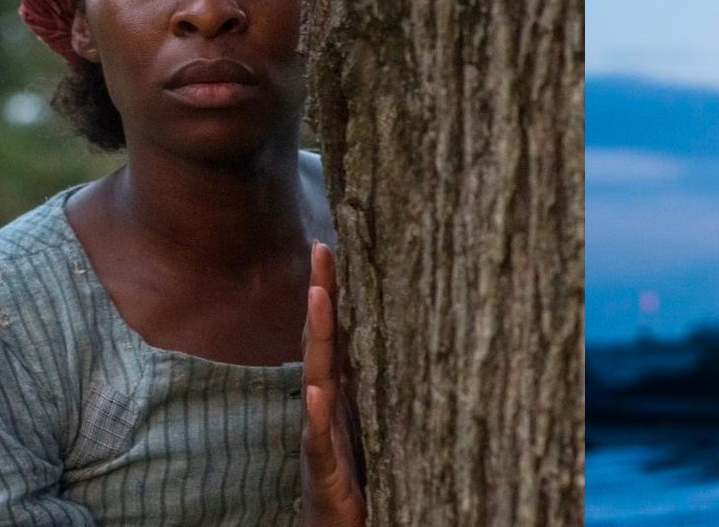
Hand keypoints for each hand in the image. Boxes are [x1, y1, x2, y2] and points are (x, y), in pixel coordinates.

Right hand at [300, 240, 364, 525]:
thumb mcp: (373, 418)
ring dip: (316, 337)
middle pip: (320, 340)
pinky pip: (318, 438)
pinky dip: (316, 414)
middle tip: (322, 249)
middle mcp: (324, 404)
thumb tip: (402, 332)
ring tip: (318, 297)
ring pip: (316, 377)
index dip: (333, 290)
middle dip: (321, 294)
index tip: (332, 245)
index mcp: (340, 391)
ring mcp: (319, 433)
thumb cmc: (359, 473)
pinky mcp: (323, 468)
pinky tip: (316, 392)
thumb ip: (376, 379)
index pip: (335, 330)